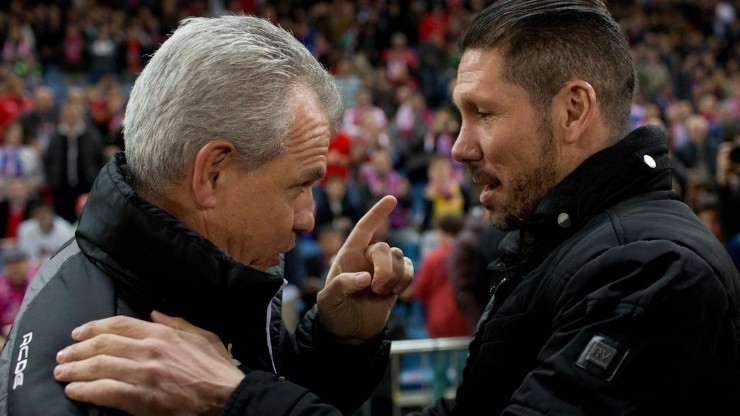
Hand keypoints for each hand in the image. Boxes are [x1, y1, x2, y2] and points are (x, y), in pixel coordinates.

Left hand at [54, 311, 243, 415]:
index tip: (77, 333)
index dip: (93, 327)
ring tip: (61, 372)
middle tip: (62, 355)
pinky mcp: (144, 399)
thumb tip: (155, 312)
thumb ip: (177, 322)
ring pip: (100, 367)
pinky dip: (87, 391)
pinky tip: (74, 391)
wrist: (228, 396)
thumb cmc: (217, 368)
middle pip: (103, 345)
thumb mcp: (202, 336)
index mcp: (163, 334)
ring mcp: (146, 375)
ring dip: (75, 370)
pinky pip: (107, 392)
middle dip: (77, 350)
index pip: (119, 324)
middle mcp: (151, 350)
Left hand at [318, 195, 413, 343]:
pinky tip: (394, 293)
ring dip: (394, 278)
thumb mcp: (328, 302)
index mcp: (348, 256)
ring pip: (400, 258)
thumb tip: (365, 277)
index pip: (364, 229)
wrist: (349, 333)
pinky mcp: (396, 281)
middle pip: (385, 248)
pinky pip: (410, 269)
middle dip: (384, 269)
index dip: (376, 214)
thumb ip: (342, 286)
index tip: (391, 199)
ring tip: (380, 294)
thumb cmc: (333, 314)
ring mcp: (383, 269)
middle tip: (376, 288)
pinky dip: (405, 280)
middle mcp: (367, 258)